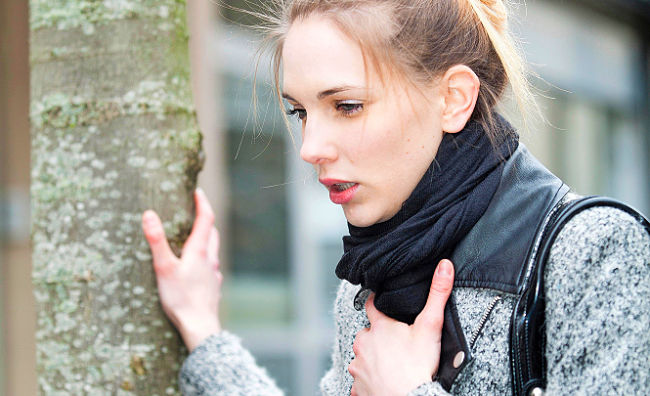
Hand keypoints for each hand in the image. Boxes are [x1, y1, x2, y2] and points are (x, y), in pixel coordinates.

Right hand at [142, 188, 222, 351]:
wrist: (200, 326)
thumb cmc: (181, 297)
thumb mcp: (164, 267)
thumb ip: (156, 241)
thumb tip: (149, 214)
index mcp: (200, 251)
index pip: (206, 218)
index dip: (202, 203)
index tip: (197, 192)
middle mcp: (210, 259)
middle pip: (211, 233)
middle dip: (204, 220)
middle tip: (194, 212)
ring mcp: (213, 274)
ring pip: (212, 251)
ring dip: (206, 240)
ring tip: (193, 238)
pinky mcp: (213, 287)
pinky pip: (210, 268)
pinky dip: (204, 260)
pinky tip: (197, 268)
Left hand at [349, 259, 454, 395]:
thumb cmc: (419, 366)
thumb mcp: (431, 327)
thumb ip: (438, 294)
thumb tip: (445, 265)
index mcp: (378, 327)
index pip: (371, 304)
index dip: (377, 302)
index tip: (381, 302)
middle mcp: (362, 344)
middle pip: (366, 333)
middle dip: (377, 337)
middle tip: (396, 344)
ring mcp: (358, 367)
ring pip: (362, 357)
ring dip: (372, 359)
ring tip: (391, 365)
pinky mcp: (356, 388)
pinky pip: (360, 382)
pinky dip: (369, 381)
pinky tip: (382, 382)